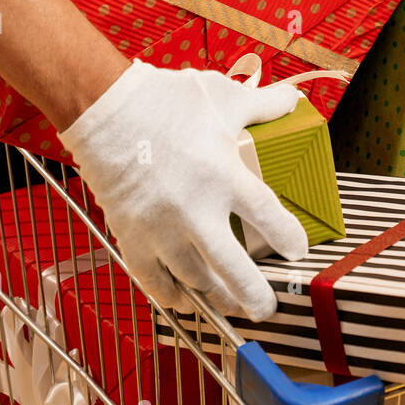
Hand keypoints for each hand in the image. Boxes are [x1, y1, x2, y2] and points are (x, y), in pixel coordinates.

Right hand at [58, 60, 307, 320]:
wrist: (107, 109)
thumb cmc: (165, 100)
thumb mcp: (224, 97)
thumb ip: (263, 104)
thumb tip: (292, 99)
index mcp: (224, 177)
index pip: (269, 218)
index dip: (288, 238)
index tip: (297, 249)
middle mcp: (197, 211)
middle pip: (235, 271)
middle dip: (255, 295)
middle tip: (264, 307)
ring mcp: (162, 229)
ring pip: (196, 280)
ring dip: (216, 295)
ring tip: (228, 302)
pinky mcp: (133, 236)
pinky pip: (154, 281)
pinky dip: (171, 295)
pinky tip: (183, 300)